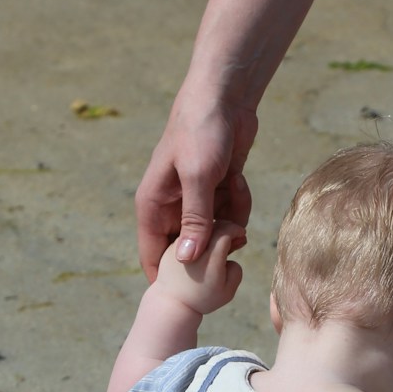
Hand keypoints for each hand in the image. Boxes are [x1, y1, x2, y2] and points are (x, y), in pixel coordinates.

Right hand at [135, 87, 256, 279]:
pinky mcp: (218, 192)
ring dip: (232, 217)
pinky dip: (239, 202)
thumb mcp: (198, 177)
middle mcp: (172, 206)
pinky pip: (231, 216)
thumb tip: (185, 261)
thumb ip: (194, 220)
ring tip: (233, 186)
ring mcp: (196, 200)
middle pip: (191, 247)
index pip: (153, 253)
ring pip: (216, 233)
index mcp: (153, 204)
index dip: (166, 276)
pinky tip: (239, 179)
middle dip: (214, 244)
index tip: (189, 293)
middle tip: (231, 229)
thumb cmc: (201, 131)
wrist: (224, 99)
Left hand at [152, 226, 243, 316]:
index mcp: (210, 256)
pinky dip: (199, 238)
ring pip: (199, 229)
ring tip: (222, 245)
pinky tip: (205, 250)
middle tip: (237, 237)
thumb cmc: (203, 300)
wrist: (172, 303)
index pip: (226, 230)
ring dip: (212, 232)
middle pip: (212, 226)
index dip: (236, 230)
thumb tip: (230, 258)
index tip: (242, 234)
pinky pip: (187, 236)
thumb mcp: (228, 291)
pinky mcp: (171, 247)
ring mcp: (179, 245)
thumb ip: (236, 270)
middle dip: (227, 228)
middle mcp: (193, 246)